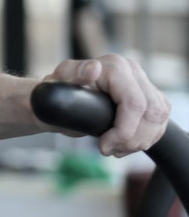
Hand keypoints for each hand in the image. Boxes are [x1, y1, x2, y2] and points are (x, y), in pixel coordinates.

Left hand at [46, 54, 170, 155]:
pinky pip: (160, 121)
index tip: (104, 146)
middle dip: (133, 139)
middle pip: (152, 113)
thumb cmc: (57, 92)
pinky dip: (147, 138)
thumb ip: (74, 74)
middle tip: (109, 150)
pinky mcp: (149, 97)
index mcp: (115, 66)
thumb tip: (93, 69)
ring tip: (116, 148)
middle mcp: (133, 71)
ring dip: (141, 141)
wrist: (58, 100)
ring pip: (159, 118)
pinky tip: (127, 144)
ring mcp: (143, 83)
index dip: (124, 131)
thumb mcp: (59, 83)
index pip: (135, 104)